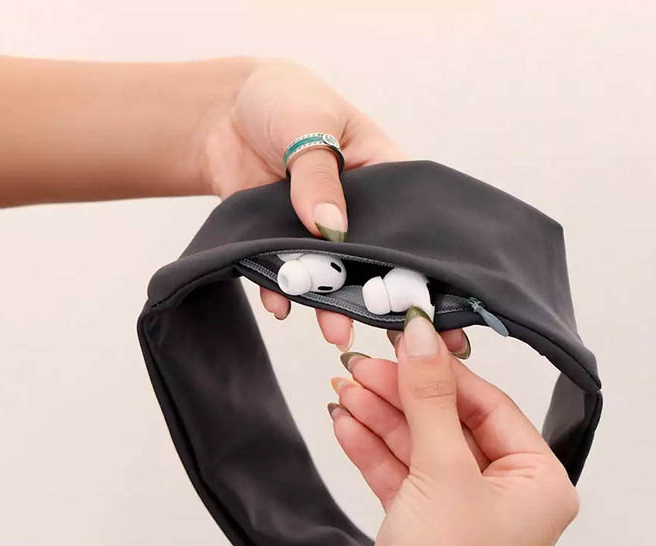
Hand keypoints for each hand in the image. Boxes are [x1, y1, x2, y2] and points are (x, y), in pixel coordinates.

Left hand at [201, 59, 470, 354]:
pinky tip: (281, 307)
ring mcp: (315, 231)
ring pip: (327, 272)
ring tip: (337, 334)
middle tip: (394, 336)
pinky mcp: (277, 242)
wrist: (221, 111)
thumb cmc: (283, 100)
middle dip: (380, 296)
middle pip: (371, 258)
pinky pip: (281, 272)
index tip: (434, 298)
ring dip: (330, 304)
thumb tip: (330, 230)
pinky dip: (279, 291)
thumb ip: (318, 177)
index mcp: (380, 174)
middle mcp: (354, 210)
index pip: (409, 220)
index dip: (422, 259)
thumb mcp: (307, 125)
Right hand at [327, 309, 579, 545]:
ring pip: (421, 448)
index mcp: (539, 484)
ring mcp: (463, 513)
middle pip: (451, 425)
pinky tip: (343, 422)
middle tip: (362, 366)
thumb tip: (423, 332)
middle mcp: (507, 498)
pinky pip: (402, 474)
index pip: (491, 407)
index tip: (406, 342)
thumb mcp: (441, 468)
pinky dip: (373, 449)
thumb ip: (430, 397)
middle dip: (403, 396)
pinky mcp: (425, 526)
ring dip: (381, 418)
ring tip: (344, 389)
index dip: (444, 373)